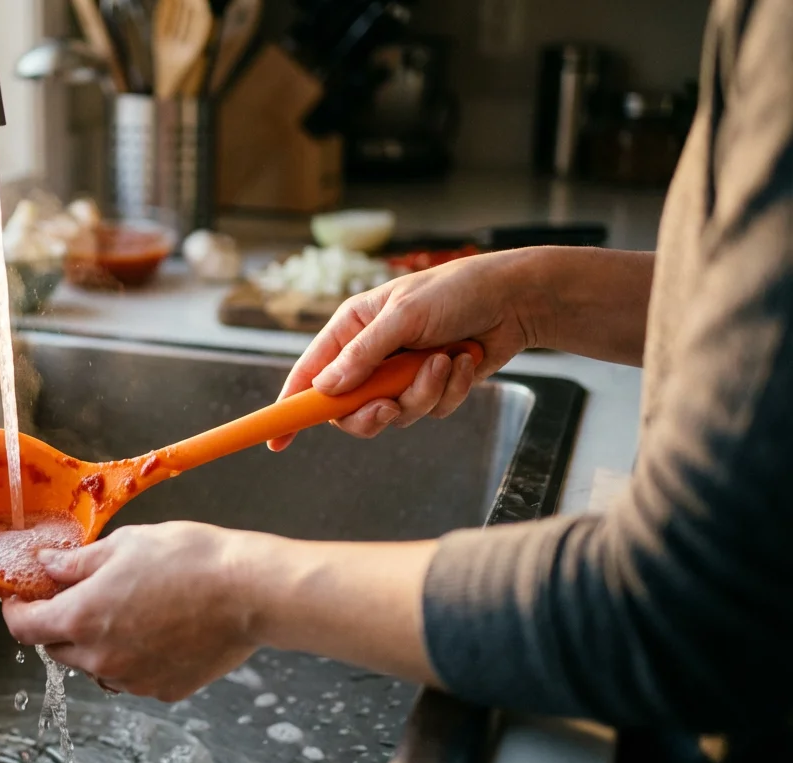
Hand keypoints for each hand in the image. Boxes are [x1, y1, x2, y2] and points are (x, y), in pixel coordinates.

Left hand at [1, 522, 258, 701]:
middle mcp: (100, 658)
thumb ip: (78, 562)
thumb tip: (47, 566)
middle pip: (57, 649)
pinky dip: (132, 656)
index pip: (24, 627)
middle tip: (79, 594)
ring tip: (128, 609)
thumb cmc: (189, 559)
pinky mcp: (163, 690)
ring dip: (96, 642)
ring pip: (95, 665)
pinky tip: (157, 628)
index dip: (16, 610)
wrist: (249, 592)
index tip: (21, 596)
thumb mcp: (124, 544)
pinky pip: (132, 676)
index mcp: (82, 617)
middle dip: (59, 623)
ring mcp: (132, 680)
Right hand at [270, 249, 543, 446]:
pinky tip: (464, 362)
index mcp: (351, 329)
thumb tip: (324, 389)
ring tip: (444, 362)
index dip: (291, 408)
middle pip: (348, 409)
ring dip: (422, 393)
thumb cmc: (456, 292)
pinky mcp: (432, 388)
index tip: (278, 440)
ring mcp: (401, 374)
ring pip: (394, 414)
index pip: (309, 374)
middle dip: (371, 413)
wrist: (515, 299)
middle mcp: (371, 355)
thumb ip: (363, 355)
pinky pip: (429, 410)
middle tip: (388, 406)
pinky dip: (450, 391)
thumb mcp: (403, 316)